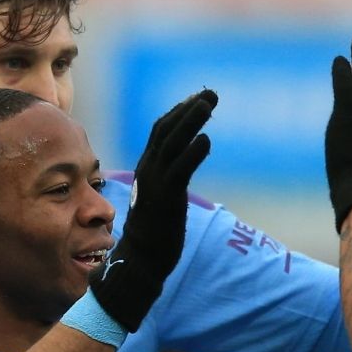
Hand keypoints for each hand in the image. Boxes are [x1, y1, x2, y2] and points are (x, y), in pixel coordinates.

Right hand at [91, 89, 217, 331]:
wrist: (140, 259)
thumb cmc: (153, 231)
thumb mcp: (160, 197)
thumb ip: (169, 179)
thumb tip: (181, 170)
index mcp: (147, 168)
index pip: (161, 131)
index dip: (179, 112)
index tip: (197, 99)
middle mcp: (148, 170)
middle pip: (167, 129)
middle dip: (189, 108)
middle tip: (211, 92)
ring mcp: (155, 183)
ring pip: (173, 143)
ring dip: (191, 121)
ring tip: (209, 104)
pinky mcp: (165, 198)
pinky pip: (179, 170)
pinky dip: (192, 153)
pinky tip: (206, 140)